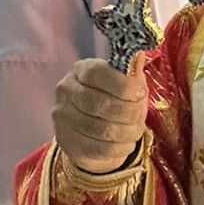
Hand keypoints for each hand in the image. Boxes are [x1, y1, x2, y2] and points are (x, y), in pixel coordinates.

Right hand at [53, 55, 148, 174]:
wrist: (93, 130)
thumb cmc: (114, 99)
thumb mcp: (125, 82)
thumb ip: (131, 71)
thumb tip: (139, 54)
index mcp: (81, 70)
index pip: (97, 73)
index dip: (123, 85)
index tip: (141, 93)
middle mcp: (65, 91)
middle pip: (100, 104)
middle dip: (129, 112)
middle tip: (140, 115)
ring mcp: (63, 118)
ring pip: (102, 129)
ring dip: (127, 132)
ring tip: (136, 129)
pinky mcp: (66, 142)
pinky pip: (99, 149)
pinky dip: (120, 148)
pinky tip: (126, 143)